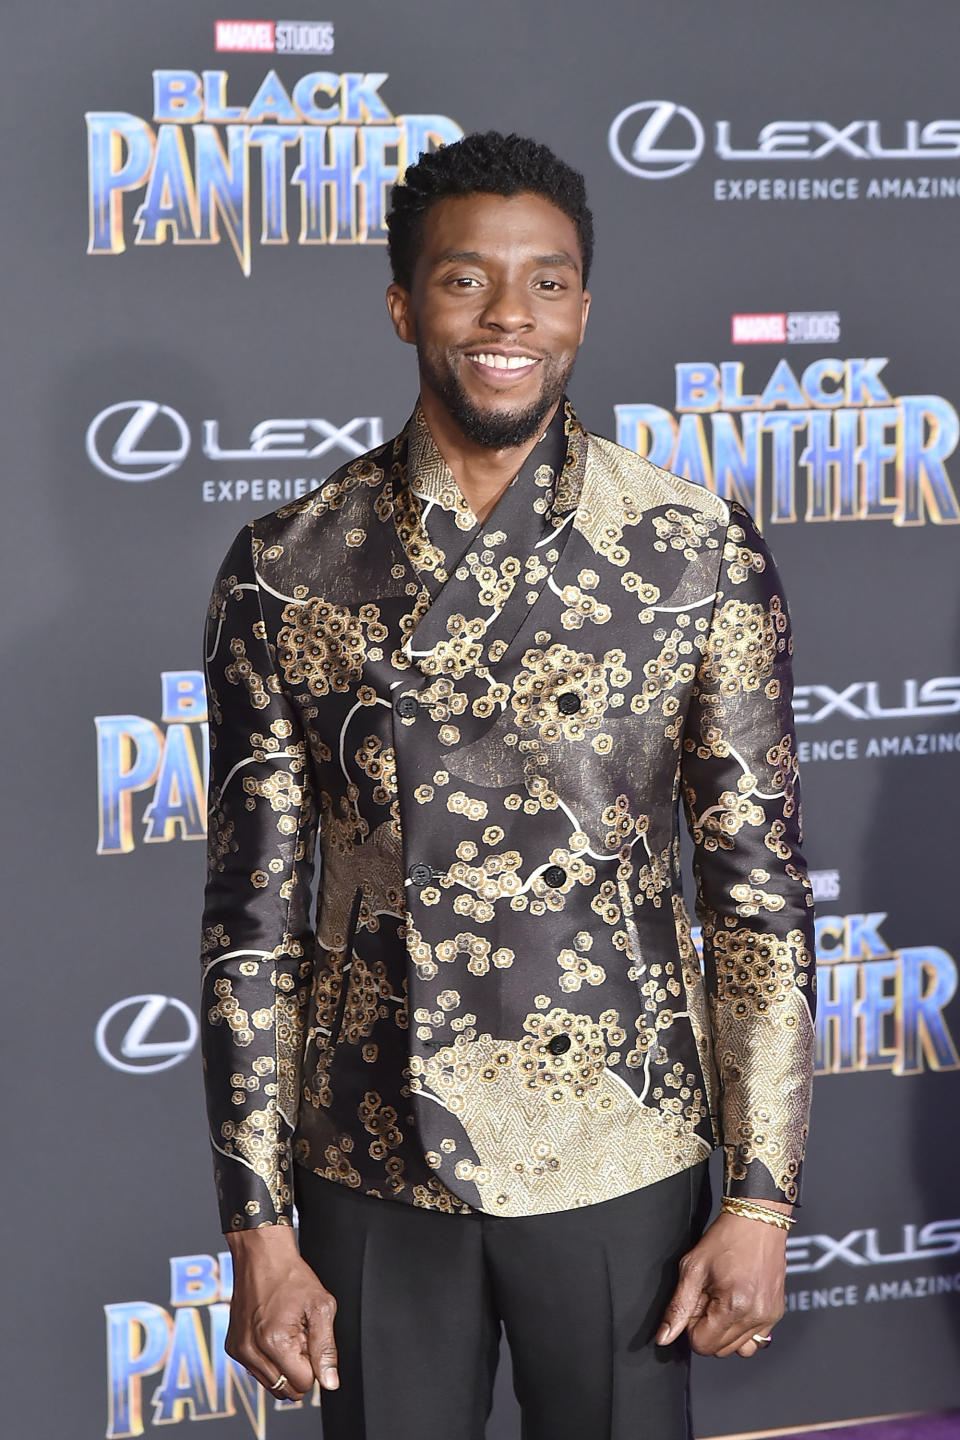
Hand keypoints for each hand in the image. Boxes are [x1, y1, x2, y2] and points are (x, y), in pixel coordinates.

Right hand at [224, 1226, 338, 1399]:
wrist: (261, 1256)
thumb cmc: (291, 1276)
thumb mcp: (321, 1308)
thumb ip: (326, 1349)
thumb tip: (330, 1383)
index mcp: (273, 1342)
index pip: (302, 1384)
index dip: (313, 1364)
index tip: (310, 1339)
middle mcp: (250, 1351)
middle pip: (285, 1389)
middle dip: (298, 1368)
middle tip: (300, 1336)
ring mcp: (239, 1350)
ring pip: (270, 1383)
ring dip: (283, 1365)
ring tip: (286, 1332)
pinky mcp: (233, 1347)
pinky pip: (256, 1371)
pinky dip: (269, 1359)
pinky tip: (273, 1332)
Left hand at [656, 1208, 787, 1357]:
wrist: (758, 1221)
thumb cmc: (726, 1238)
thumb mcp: (692, 1268)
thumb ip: (678, 1307)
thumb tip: (664, 1337)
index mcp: (733, 1306)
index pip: (702, 1345)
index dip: (691, 1326)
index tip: (696, 1303)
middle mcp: (755, 1316)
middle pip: (719, 1350)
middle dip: (707, 1328)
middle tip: (708, 1297)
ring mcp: (769, 1317)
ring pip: (737, 1349)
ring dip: (724, 1330)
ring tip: (723, 1300)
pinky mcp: (776, 1314)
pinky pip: (756, 1340)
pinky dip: (742, 1329)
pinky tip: (737, 1304)